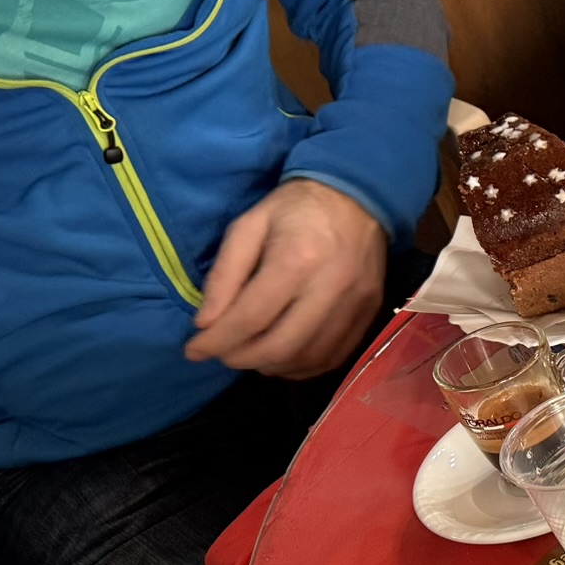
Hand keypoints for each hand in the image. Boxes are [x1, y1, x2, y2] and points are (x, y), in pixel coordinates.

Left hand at [186, 180, 385, 378]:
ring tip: (250, 354)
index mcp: (296, 259)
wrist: (357, 197)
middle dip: (241, 359)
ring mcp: (355, 304)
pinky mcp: (370, 313)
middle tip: (222, 354)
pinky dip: (302, 366)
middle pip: (280, 347)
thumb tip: (206, 324)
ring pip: (307, 358)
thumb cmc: (294, 208)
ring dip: (270, 365)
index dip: (217, 342)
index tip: (194, 350)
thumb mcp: (248, 226)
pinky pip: (334, 357)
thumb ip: (224, 275)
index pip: (250, 318)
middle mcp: (330, 287)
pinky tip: (283, 356)